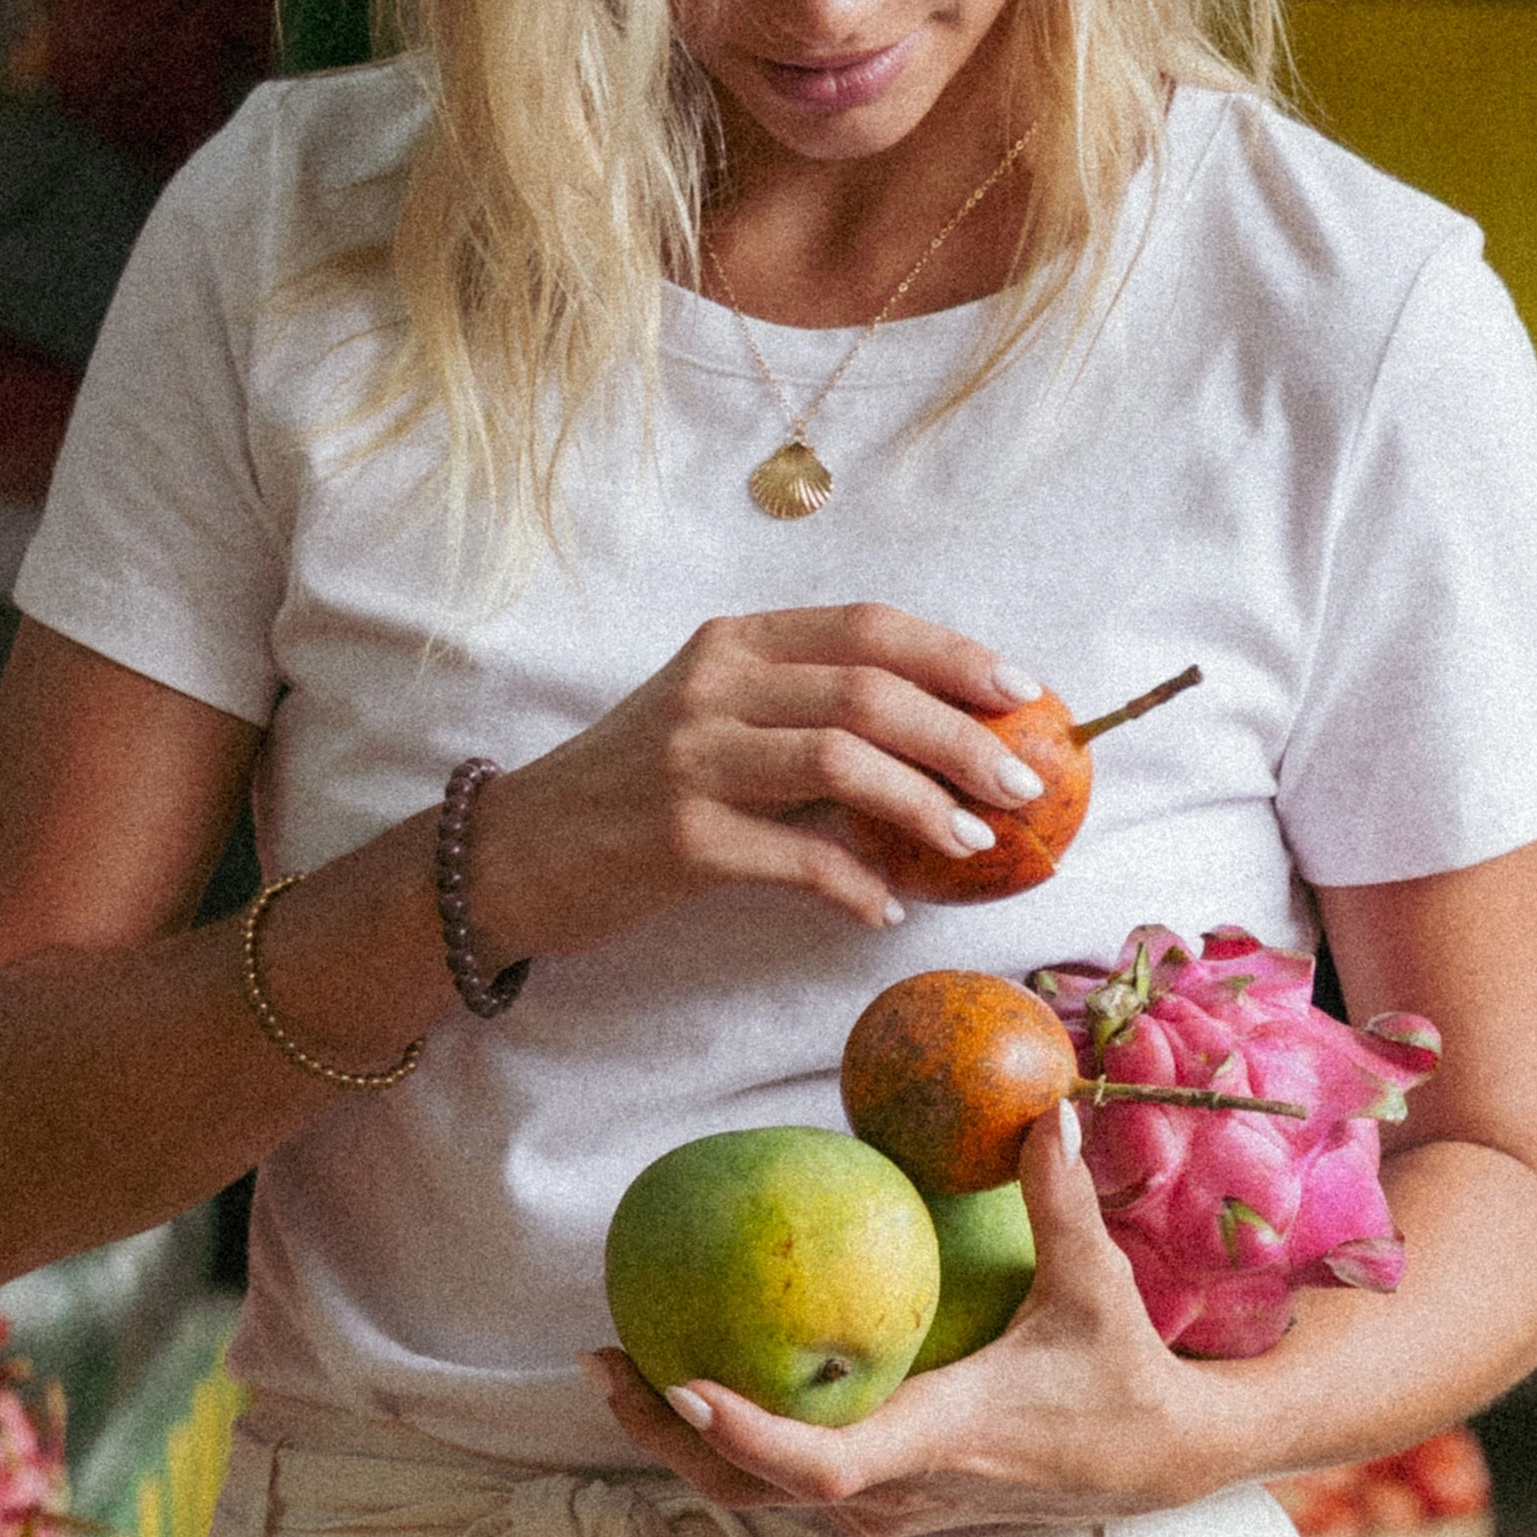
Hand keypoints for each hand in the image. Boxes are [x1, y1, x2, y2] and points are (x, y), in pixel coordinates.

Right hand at [473, 603, 1056, 954]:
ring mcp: (692, 758)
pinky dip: (855, 884)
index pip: (868, 627)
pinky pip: (798, 857)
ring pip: (843, 761)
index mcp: (734, 643)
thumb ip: (802, 715)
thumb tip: (932, 745)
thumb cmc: (628, 792)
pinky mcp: (679, 838)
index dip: (956, 656)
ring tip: (973, 843)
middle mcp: (713, 686)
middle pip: (870, 691)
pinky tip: (883, 909)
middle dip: (962, 737)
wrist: (512, 854)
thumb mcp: (711, 721)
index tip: (1024, 694)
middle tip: (1021, 784)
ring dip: (925, 805)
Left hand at [595, 1102, 1250, 1533]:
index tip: (677, 1385)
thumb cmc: (1123, 1374)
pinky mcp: (886, 1511)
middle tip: (600, 1360)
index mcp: (943, 1437)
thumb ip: (1061, 1199)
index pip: (824, 1461)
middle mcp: (902, 1490)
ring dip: (682, 1444)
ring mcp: (889, 1511)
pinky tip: (691, 1383)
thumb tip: (1041, 1108)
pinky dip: (729, 1446)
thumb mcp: (1095, 1284)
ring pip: (757, 1496)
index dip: (745, 1434)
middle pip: (751, 1488)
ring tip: (620, 1368)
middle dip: (664, 1434)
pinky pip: (785, 1488)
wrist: (1159, 1461)